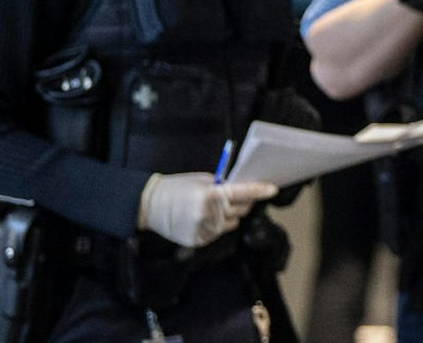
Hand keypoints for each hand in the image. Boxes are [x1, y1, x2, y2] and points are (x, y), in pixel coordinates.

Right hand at [137, 173, 277, 248]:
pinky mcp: (198, 241)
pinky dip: (217, 226)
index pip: (242, 193)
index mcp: (209, 195)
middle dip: (244, 202)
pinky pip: (218, 233)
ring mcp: (203, 230)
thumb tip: (244, 191)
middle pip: (241, 210)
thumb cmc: (177, 187)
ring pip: (232, 224)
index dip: (260, 191)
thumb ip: (223, 187)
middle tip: (239, 195)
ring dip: (230, 216)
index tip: (273, 189)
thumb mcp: (201, 181)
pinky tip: (203, 218)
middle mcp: (208, 214)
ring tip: (215, 207)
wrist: (149, 206)